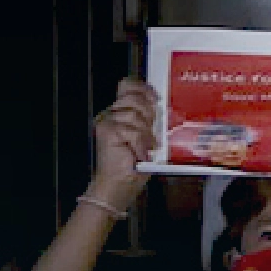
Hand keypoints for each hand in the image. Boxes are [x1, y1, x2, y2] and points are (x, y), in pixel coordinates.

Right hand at [88, 79, 157, 209]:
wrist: (118, 185)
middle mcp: (111, 113)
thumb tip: (163, 108)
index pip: (127, 86)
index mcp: (120, 112)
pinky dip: (140, 145)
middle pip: (134, 98)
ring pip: (135, 115)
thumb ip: (150, 121)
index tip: (156, 98)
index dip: (143, 87)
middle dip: (148, 115)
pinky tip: (140, 155)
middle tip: (151, 135)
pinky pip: (133, 131)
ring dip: (145, 134)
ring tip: (146, 149)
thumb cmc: (134, 165)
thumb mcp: (147, 137)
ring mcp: (107, 121)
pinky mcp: (106, 131)